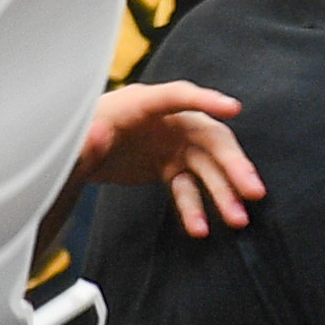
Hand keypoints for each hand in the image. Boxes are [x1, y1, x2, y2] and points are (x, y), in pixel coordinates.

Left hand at [71, 82, 260, 237]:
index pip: (179, 96)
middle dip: (234, 165)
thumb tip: (97, 134)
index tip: (234, 109)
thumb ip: (86, 139)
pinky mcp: (171, 166)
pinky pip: (189, 187)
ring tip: (238, 220)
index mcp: (142, 103)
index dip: (206, 101)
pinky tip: (201, 228)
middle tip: (254, 190)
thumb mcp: (76, 137)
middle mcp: (168, 121)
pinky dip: (195, 208)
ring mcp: (173, 144)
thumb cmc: (75, 134)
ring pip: (207, 168)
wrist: (71, 153)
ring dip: (224, 194)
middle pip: (209, 138)